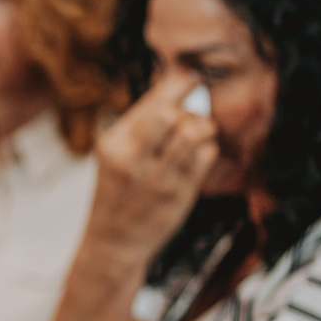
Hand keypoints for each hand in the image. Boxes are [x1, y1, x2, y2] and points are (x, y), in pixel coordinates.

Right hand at [87, 75, 217, 266]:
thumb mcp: (115, 156)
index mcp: (113, 142)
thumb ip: (142, 124)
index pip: (151, 101)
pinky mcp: (178, 192)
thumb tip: (182, 82)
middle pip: (171, 113)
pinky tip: (195, 158)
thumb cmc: (118, 193)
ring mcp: (156, 176)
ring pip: (192, 132)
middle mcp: (131, 157)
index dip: (179, 84)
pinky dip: (207, 150)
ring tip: (196, 137)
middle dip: (187, 112)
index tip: (193, 78)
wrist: (113, 242)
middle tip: (189, 121)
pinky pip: (205, 155)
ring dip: (202, 129)